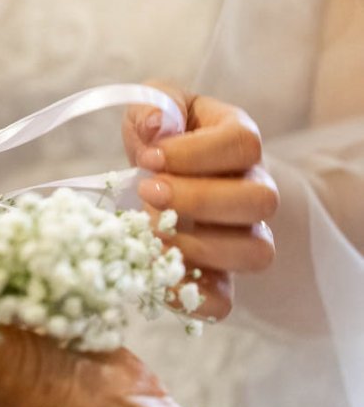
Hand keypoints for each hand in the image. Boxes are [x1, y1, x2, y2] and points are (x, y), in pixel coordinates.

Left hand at [122, 81, 277, 319]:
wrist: (153, 171)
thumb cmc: (159, 135)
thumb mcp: (152, 105)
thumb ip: (152, 108)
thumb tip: (157, 125)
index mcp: (239, 138)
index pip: (244, 144)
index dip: (196, 153)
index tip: (149, 158)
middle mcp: (254, 187)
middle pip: (259, 201)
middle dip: (197, 200)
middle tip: (146, 192)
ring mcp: (244, 235)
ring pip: (256, 253)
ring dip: (197, 247)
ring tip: (150, 230)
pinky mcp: (220, 274)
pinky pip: (225, 301)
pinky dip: (192, 297)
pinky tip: (157, 278)